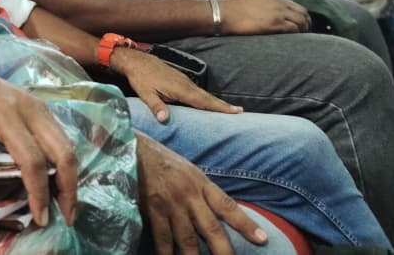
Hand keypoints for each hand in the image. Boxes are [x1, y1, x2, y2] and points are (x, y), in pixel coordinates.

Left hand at [0, 50, 76, 227]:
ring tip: (65, 204)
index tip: (40, 217)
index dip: (38, 190)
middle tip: (66, 217)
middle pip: (61, 151)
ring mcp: (38, 106)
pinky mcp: (40, 107)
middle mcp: (29, 108)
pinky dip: (64, 160)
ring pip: (66, 144)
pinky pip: (61, 136)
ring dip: (70, 175)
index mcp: (4, 112)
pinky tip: (58, 180)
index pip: (31, 157)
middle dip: (68, 187)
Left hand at [109, 47, 240, 122]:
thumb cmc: (140, 78)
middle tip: (239, 111)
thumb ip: (156, 106)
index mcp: (180, 89)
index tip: (235, 111)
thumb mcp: (145, 94)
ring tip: (228, 109)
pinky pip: (196, 90)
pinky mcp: (179, 79)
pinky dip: (205, 96)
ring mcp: (183, 80)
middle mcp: (185, 83)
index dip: (219, 107)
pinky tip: (207, 101)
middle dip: (223, 105)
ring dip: (215, 101)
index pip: (203, 101)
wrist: (136, 60)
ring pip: (202, 93)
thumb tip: (164, 119)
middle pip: (207, 97)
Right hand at [136, 132, 267, 254]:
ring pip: (188, 240)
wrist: (131, 148)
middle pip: (211, 229)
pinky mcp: (152, 209)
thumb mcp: (187, 170)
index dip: (246, 224)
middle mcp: (189, 194)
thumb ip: (201, 191)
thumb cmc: (160, 160)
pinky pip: (163, 238)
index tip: (262, 240)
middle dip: (224, 251)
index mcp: (200, 182)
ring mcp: (170, 203)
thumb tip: (218, 212)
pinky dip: (167, 253)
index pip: (228, 206)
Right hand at [219, 0, 310, 34]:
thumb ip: (265, 4)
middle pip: (302, 13)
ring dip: (303, 30)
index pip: (295, 5)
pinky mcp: (276, 23)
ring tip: (302, 38)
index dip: (300, 16)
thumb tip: (270, 14)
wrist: (223, 12)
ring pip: (301, 21)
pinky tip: (293, 40)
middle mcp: (278, 1)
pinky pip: (294, 29)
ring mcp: (278, 12)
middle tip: (305, 33)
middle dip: (306, 23)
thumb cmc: (232, 9)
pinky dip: (296, 35)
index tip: (300, 25)